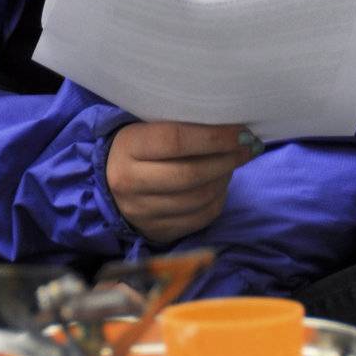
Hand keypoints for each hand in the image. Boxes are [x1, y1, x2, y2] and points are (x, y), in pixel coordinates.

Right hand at [106, 121, 259, 244]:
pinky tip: (221, 184)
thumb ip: (180, 124)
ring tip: (234, 162)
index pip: (175, 140)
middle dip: (227, 159)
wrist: (107, 181)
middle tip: (248, 147)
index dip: (213, 136)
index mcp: (127, 147)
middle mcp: (130, 182)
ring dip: (225, 179)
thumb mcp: (147, 125)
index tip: (241, 130)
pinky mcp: (156, 231)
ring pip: (198, 199)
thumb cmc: (139, 144)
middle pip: (190, 174)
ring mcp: (142, 212)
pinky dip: (218, 200)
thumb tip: (232, 126)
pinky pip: (200, 218)